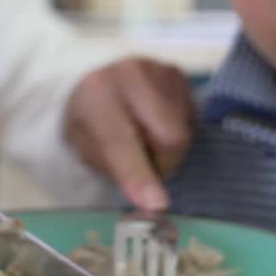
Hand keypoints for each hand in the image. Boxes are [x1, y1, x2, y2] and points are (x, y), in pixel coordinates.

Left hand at [64, 57, 194, 209]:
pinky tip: (155, 121)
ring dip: (167, 147)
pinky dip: (176, 128)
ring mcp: (158, 70)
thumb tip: (152, 205)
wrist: (93, 77)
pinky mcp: (178, 74)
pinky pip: (190, 119)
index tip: (156, 204)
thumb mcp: (85, 148)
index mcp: (95, 95)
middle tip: (145, 163)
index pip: (120, 141)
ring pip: (184, 132)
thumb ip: (115, 172)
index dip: (138, 174)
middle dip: (163, 163)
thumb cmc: (88, 120)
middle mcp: (130, 75)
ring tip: (144, 135)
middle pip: (170, 139)